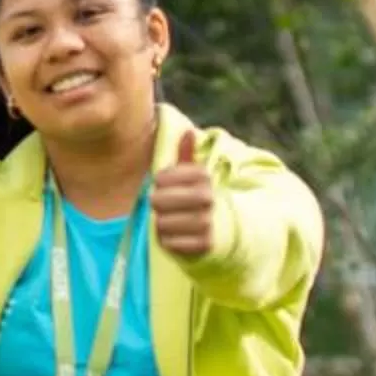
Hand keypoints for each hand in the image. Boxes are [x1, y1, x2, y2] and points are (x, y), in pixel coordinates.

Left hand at [155, 130, 215, 258]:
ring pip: (163, 223)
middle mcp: (208, 197)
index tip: (162, 183)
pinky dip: (167, 241)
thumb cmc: (194, 197)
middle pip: (160, 200)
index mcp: (202, 176)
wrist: (219, 229)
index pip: (163, 177)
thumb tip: (188, 131)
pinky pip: (170, 242)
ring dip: (160, 223)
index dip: (158, 182)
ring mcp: (207, 221)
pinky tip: (174, 236)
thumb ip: (185, 155)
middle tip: (160, 205)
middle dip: (156, 203)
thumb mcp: (190, 175)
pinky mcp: (205, 243)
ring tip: (168, 221)